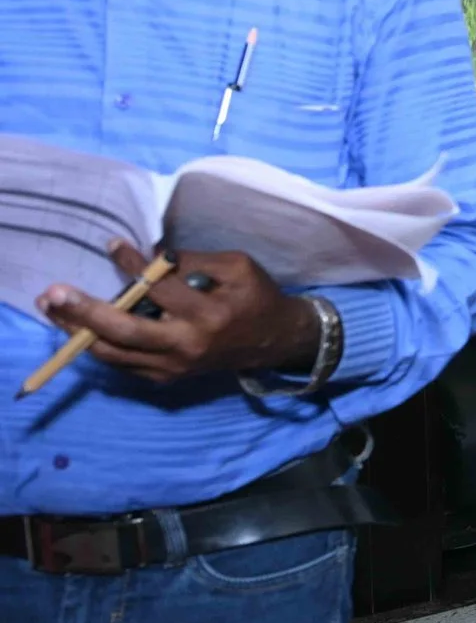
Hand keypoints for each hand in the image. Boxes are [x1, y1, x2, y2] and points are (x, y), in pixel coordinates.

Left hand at [36, 240, 320, 384]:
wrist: (273, 341)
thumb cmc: (256, 297)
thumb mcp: (237, 266)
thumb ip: (193, 260)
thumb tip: (149, 257)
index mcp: (209, 315)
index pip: (160, 289)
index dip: (133, 265)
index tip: (112, 244)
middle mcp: (187, 346)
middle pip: (124, 332)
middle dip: (85, 312)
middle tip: (56, 294)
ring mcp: (173, 367)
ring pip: (114, 353)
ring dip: (79, 332)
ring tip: (55, 310)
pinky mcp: (165, 378)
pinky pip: (121, 363)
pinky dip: (98, 344)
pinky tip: (80, 327)